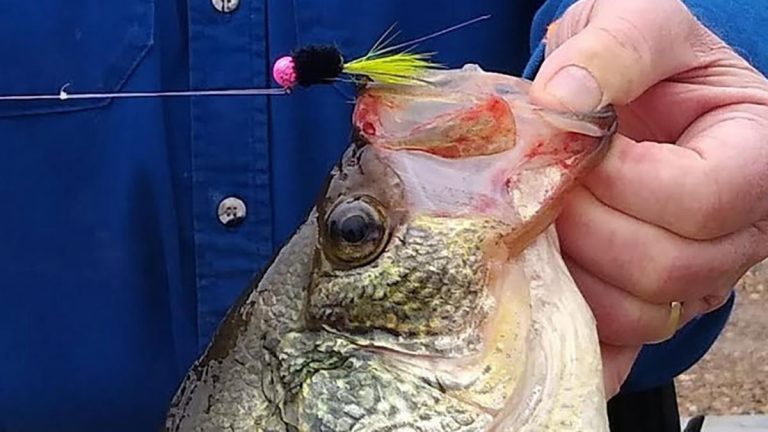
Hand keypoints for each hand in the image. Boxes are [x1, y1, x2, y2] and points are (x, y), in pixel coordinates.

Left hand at [528, 0, 767, 396]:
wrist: (631, 96)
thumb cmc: (646, 60)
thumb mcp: (639, 22)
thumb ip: (612, 49)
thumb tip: (562, 102)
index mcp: (756, 155)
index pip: (701, 200)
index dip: (622, 182)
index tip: (577, 150)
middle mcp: (739, 229)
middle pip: (668, 267)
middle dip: (585, 227)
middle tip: (543, 190)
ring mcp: (697, 276)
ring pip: (639, 314)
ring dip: (570, 273)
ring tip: (540, 225)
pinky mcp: (653, 303)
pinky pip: (620, 346)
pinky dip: (575, 334)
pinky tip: (539, 307)